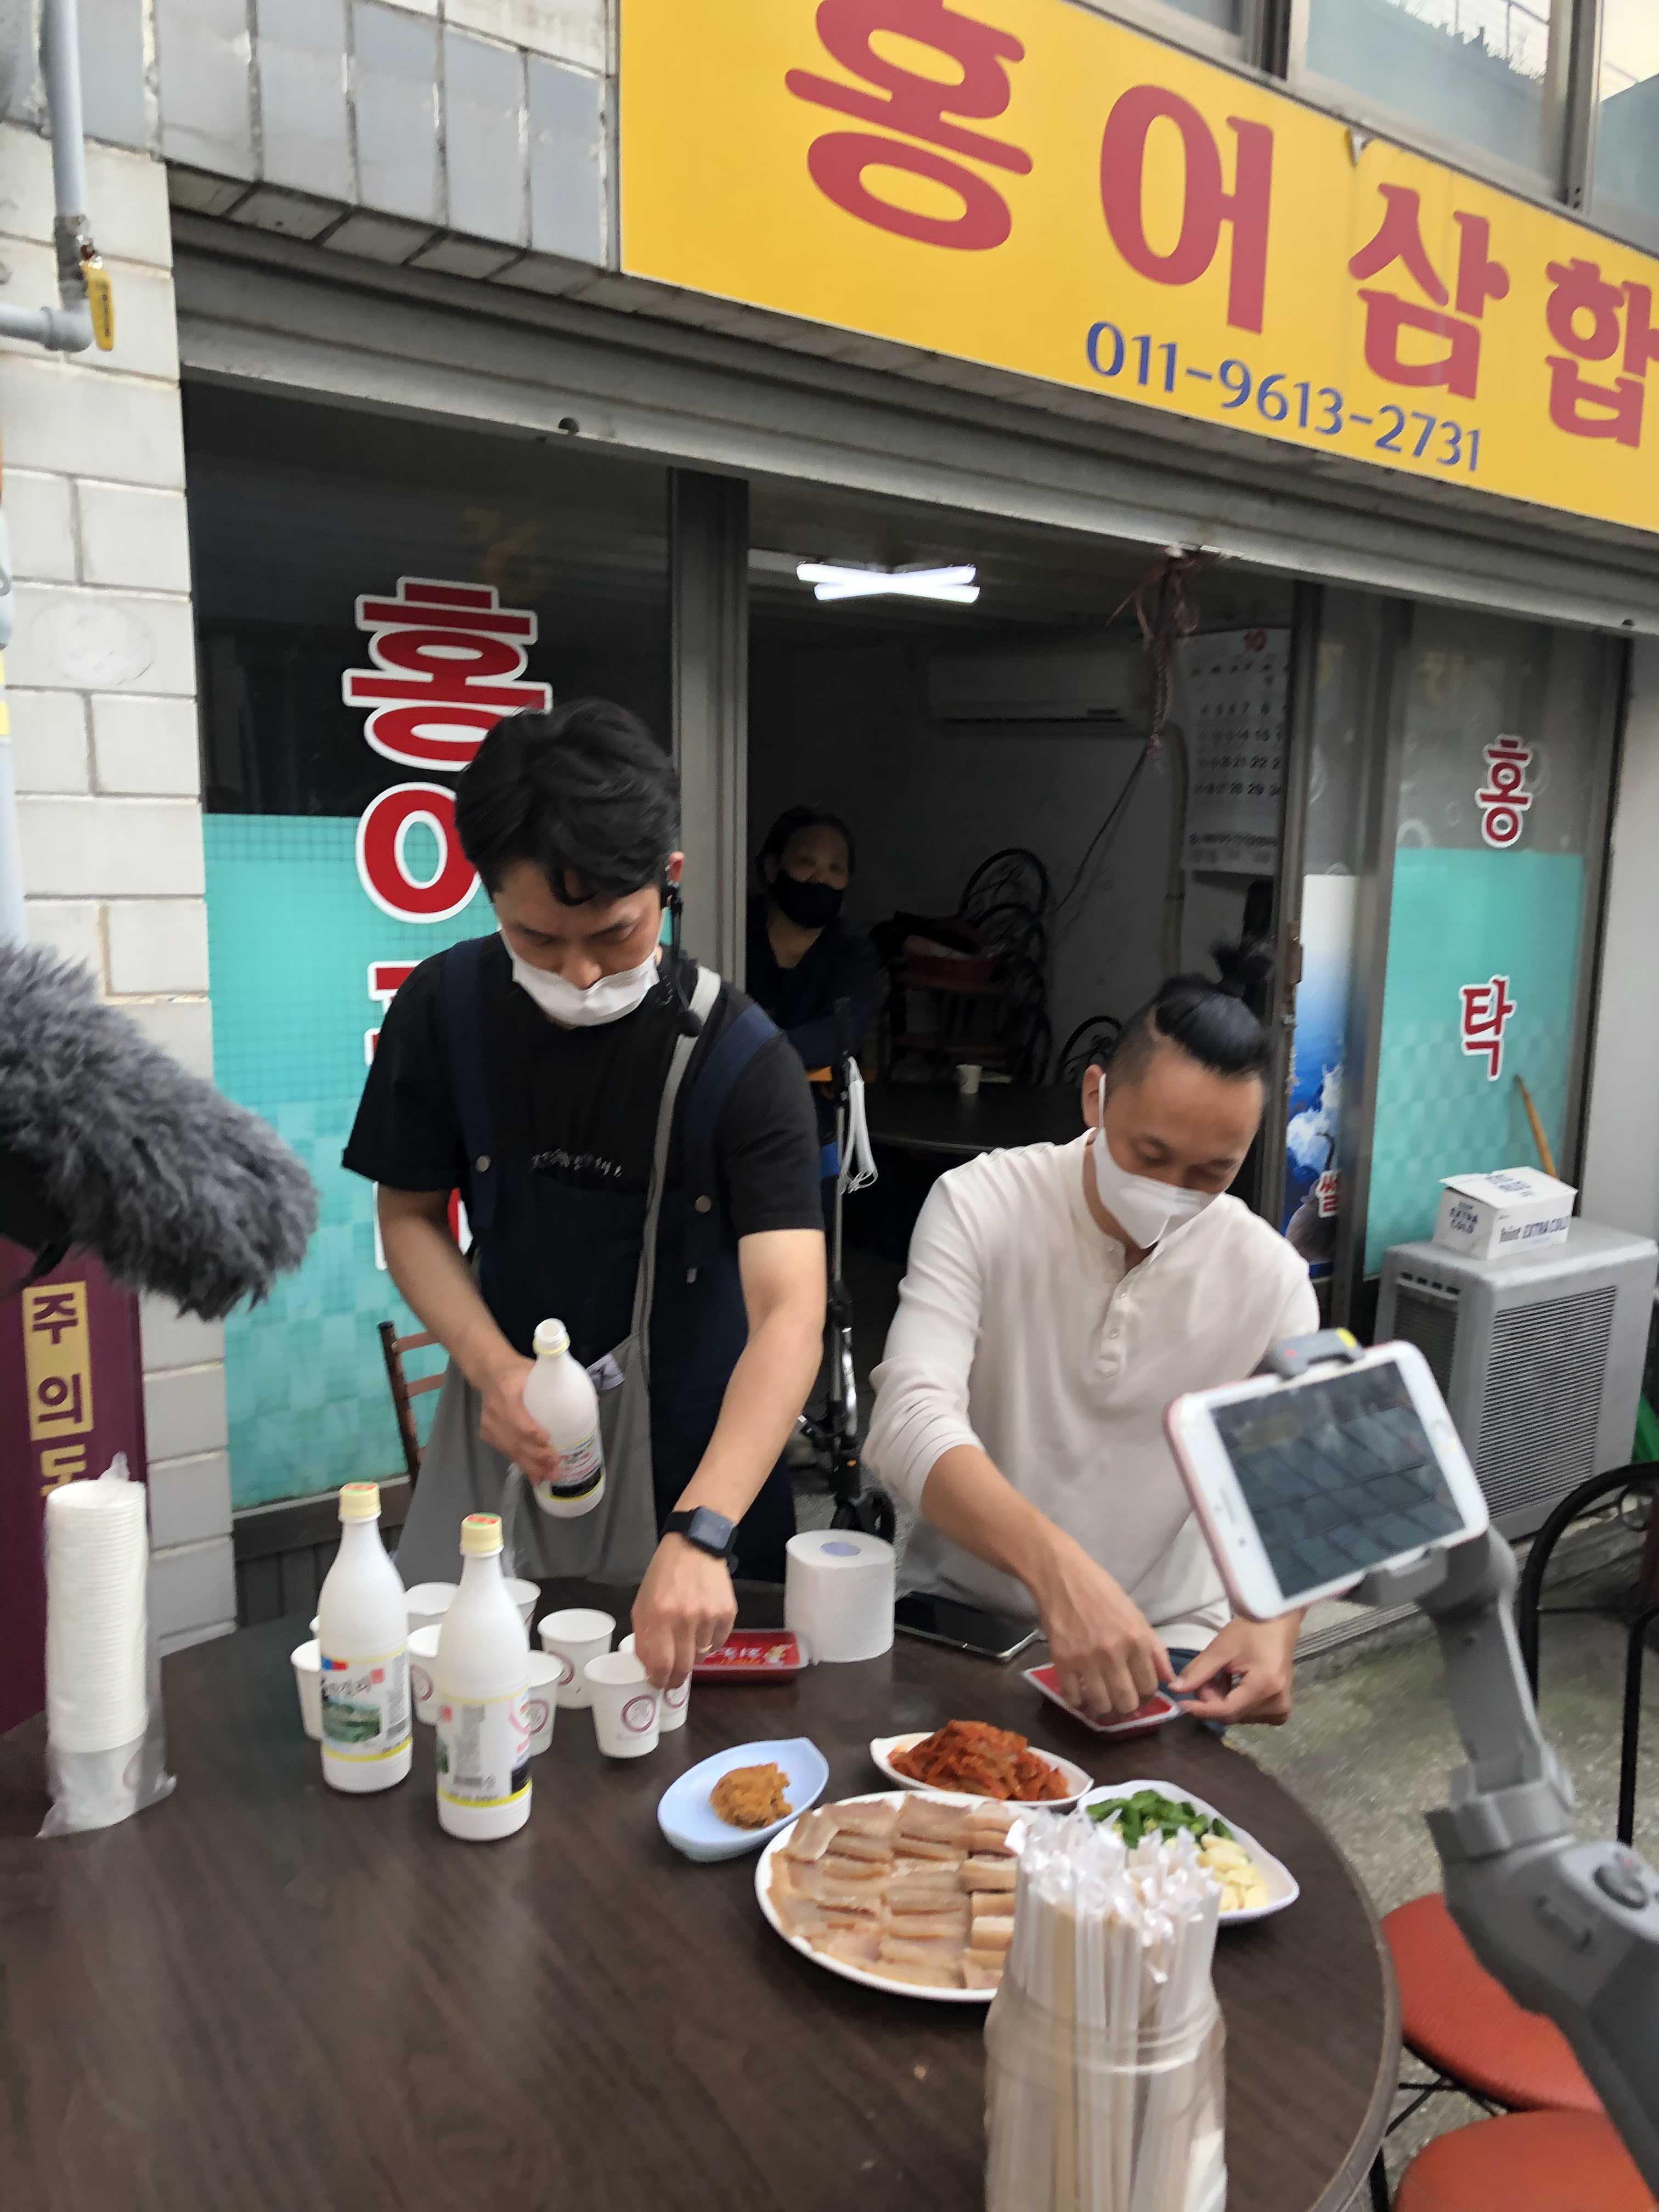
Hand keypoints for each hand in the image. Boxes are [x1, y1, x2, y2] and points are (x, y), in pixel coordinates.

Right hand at [476, 1354, 559, 1483]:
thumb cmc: (518, 1371)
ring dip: (531, 1466)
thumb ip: (561, 1383)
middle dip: (537, 1457)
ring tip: (551, 1476)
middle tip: (557, 1466)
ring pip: (511, 1450)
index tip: (549, 1443)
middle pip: (515, 1440)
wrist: (490, 1372)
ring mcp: (489, 1425)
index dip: (532, 1433)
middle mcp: (495, 1411)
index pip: (517, 1418)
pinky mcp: (487, 1434)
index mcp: (507, 1392)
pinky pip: (506, 1453)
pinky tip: (536, 1477)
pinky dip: (522, 1465)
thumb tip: (592, 1402)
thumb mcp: (537, 1369)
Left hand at [631, 1535, 736, 1690]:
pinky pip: (718, 1643)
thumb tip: (651, 1668)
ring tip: (687, 1639)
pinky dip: (709, 1642)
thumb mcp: (642, 1603)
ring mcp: (709, 1617)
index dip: (659, 1681)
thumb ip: (643, 1637)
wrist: (695, 1546)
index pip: (660, 1665)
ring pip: (701, 1657)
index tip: (658, 1683)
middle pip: (683, 1667)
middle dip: (675, 1678)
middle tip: (672, 1678)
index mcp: (658, 1616)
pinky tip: (702, 1627)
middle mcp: (685, 1619)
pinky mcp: (728, 1613)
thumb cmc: (663, 1576)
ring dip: (692, 1655)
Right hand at [1031, 1537, 1172, 1719]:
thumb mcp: (1137, 1616)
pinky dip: (1078, 1703)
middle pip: (1127, 1702)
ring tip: (1101, 1700)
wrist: (1063, 1577)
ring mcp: (1086, 1659)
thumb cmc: (1103, 1592)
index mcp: (1137, 1640)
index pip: (1149, 1687)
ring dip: (1103, 1708)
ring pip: (1101, 1705)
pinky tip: (1081, 1695)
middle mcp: (1114, 1653)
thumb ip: (1155, 1650)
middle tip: (1121, 1701)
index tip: (1139, 1693)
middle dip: (1126, 1707)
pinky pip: (1073, 1698)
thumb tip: (1171, 1681)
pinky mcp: (1061, 1661)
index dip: (1147, 1696)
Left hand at [1174, 1615, 1300, 1725]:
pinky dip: (1233, 1700)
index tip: (1181, 1704)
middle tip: (1203, 1677)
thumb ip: (1198, 1671)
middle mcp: (1277, 1705)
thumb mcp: (1221, 1648)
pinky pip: (1248, 1712)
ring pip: (1237, 1714)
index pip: (1227, 1710)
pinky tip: (1231, 1681)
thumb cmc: (1251, 1630)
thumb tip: (1176, 1690)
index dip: (1202, 1709)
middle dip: (1210, 1699)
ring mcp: (1280, 1710)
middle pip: (1231, 1713)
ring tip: (1219, 1674)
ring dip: (1220, 1699)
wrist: (1277, 1623)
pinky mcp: (1279, 1709)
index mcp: (1265, 1687)